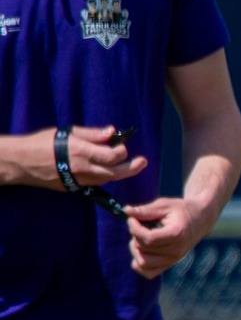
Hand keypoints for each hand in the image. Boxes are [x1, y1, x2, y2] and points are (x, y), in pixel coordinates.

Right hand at [20, 125, 146, 189]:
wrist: (20, 162)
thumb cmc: (42, 142)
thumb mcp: (67, 132)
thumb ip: (91, 133)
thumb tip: (112, 131)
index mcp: (82, 151)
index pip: (113, 155)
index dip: (122, 151)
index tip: (122, 145)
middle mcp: (82, 168)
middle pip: (115, 172)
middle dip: (132, 167)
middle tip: (142, 161)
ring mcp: (78, 180)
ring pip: (107, 180)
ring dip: (119, 173)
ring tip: (128, 166)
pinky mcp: (73, 188)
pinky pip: (94, 184)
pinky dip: (103, 177)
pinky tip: (107, 170)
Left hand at [124, 197, 208, 277]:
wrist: (199, 220)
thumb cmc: (180, 211)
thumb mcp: (164, 205)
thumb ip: (145, 210)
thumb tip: (126, 211)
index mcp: (177, 235)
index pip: (149, 239)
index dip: (134, 228)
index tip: (132, 219)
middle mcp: (176, 251)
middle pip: (143, 249)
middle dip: (135, 235)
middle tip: (140, 224)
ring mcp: (173, 260)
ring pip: (143, 263)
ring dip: (136, 249)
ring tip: (140, 237)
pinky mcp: (169, 264)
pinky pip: (147, 272)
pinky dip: (139, 263)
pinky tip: (141, 249)